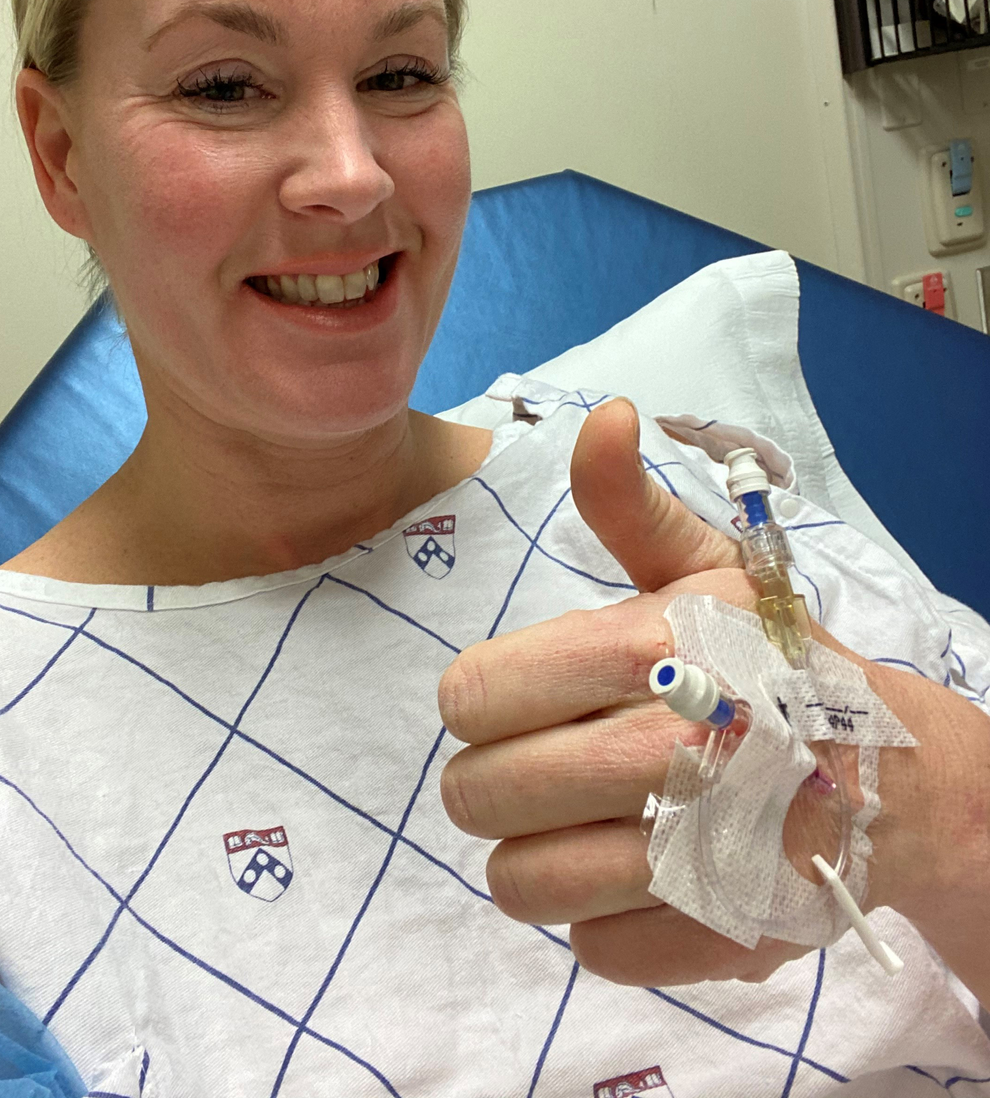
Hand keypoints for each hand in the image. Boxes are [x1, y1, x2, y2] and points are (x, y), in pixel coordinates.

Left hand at [437, 399, 989, 992]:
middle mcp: (664, 755)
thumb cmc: (779, 665)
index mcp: (646, 652)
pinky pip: (584, 948)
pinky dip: (601, 918)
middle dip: (500, 779)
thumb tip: (604, 415)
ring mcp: (690, 861)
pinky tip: (642, 873)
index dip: (485, 702)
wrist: (894, 779)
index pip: (470, 698)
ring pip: (517, 885)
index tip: (528, 701)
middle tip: (553, 764)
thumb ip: (630, 503)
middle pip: (477, 795)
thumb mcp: (708, 569)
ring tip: (586, 822)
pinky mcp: (708, 942)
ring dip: (536, 856)